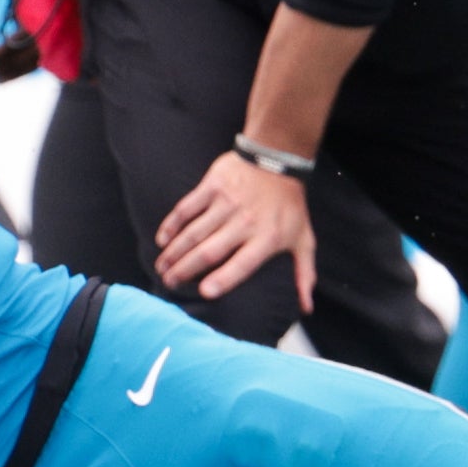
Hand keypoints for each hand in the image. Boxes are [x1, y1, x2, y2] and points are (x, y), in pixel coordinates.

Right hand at [156, 150, 315, 306]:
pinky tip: (162, 239)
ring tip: (161, 268)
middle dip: (185, 270)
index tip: (204, 293)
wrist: (277, 158)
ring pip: (193, 232)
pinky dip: (171, 225)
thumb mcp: (304, 239)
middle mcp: (245, 221)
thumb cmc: (290, 205)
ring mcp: (226, 202)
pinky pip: (186, 208)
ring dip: (173, 252)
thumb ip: (304, 274)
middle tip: (169, 284)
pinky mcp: (212, 186)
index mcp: (267, 238)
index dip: (223, 279)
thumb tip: (306, 308)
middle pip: (209, 251)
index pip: (242, 263)